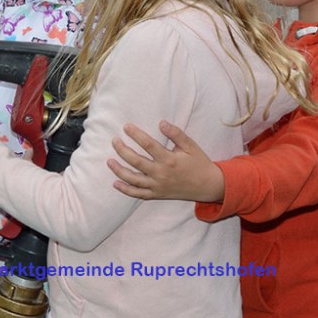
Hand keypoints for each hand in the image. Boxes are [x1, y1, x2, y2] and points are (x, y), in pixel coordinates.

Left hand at [107, 120, 225, 202]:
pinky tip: (115, 183)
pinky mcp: (157, 195)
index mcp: (169, 159)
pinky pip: (138, 194)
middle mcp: (161, 174)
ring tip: (109, 161)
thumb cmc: (199, 163)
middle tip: (114, 140)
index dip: (135, 134)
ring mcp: (158, 186)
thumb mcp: (191, 146)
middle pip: (136, 161)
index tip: (126, 126)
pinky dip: (126, 190)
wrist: (208, 186)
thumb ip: (176, 134)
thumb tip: (161, 122)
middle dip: (122, 150)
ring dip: (119, 170)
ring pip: (133, 179)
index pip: (148, 144)